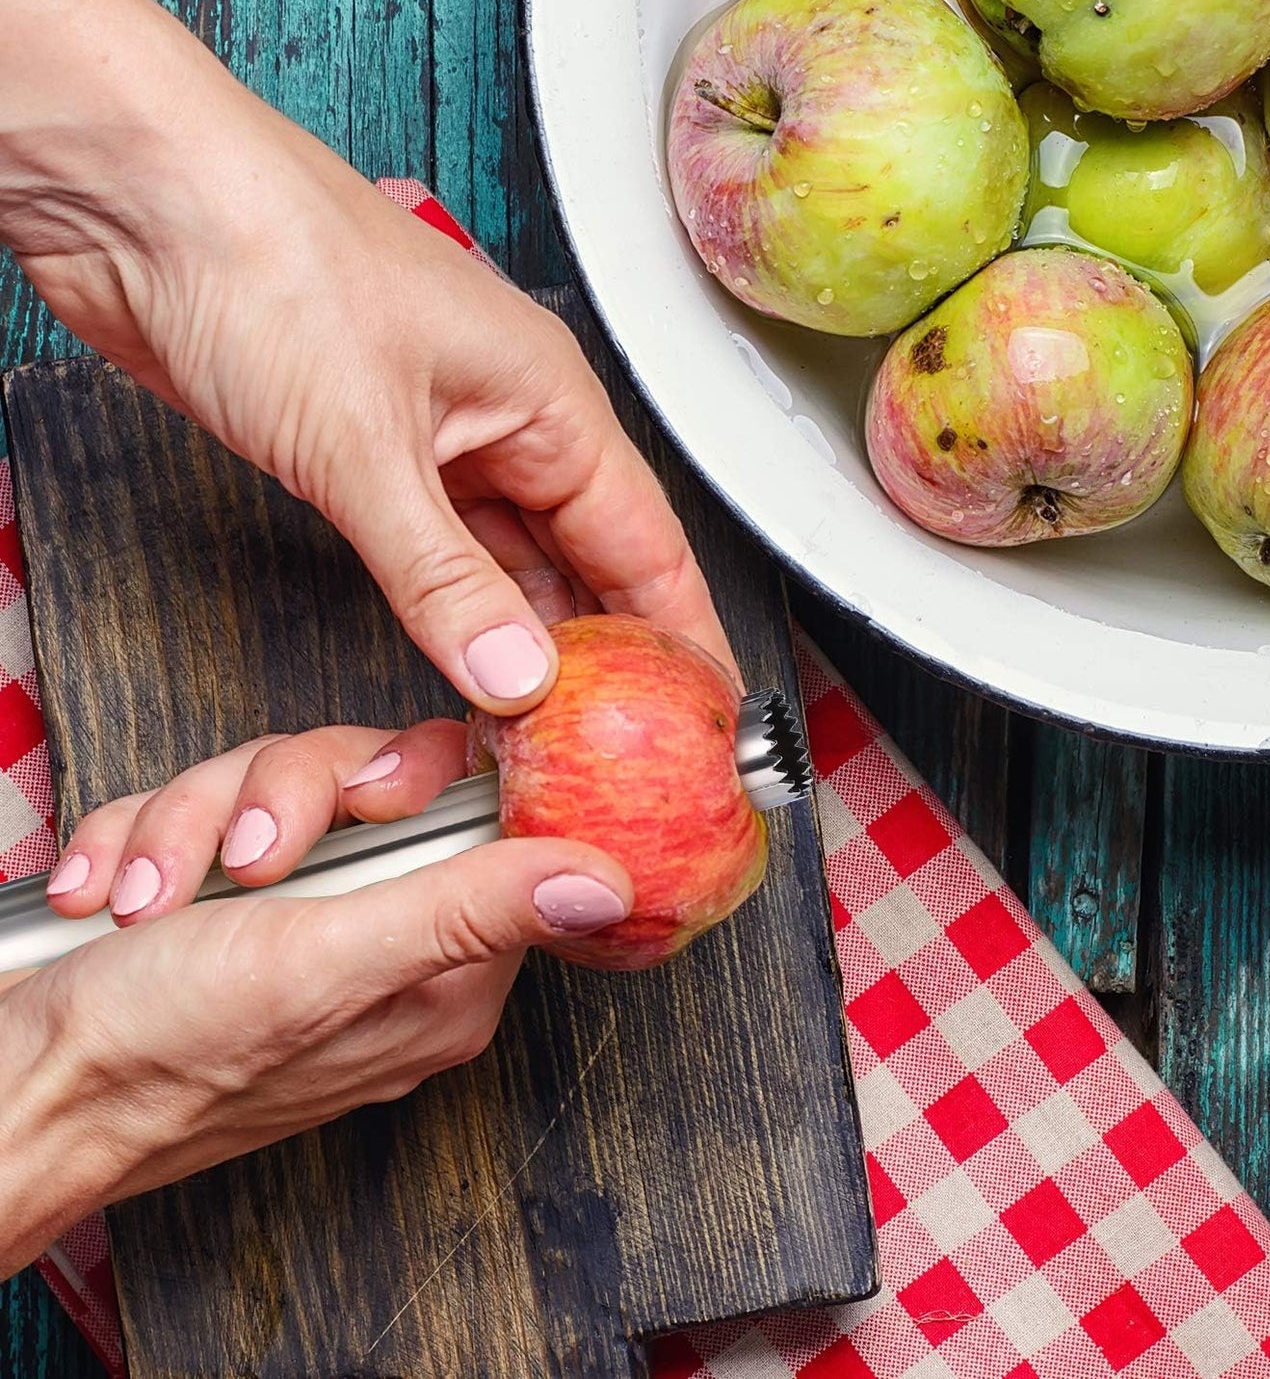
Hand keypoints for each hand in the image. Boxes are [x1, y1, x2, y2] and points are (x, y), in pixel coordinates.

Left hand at [0, 0, 735, 715]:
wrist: (136, 204)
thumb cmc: (265, 257)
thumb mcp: (366, 445)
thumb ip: (443, 578)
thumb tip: (514, 673)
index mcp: (548, 400)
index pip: (647, 541)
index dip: (682, 630)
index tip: (703, 706)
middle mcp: (508, 422)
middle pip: (589, 561)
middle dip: (607, 653)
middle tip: (622, 745)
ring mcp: (442, 443)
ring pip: (515, 565)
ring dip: (527, 643)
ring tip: (550, 728)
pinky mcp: (376, 461)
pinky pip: (443, 558)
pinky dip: (458, 616)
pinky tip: (470, 666)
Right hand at [0, 725, 632, 1278]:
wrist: (13, 1090)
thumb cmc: (161, 1050)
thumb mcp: (334, 961)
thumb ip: (474, 911)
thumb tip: (609, 884)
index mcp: (443, 967)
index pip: (482, 816)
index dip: (420, 779)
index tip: (367, 796)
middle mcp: (383, 940)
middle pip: (371, 782)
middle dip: (281, 797)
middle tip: (243, 856)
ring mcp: (298, 917)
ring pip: (277, 782)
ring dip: (190, 824)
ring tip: (147, 901)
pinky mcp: (221, 899)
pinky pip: (203, 807)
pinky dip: (144, 842)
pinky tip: (112, 899)